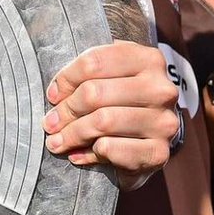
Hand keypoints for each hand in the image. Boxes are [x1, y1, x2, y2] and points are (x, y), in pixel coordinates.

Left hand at [42, 40, 178, 190]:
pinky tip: (79, 154)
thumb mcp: (109, 74)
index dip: (66, 79)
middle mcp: (161, 89)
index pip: (94, 62)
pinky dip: (89, 153)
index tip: (52, 95)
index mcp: (148, 60)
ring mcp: (163, 122)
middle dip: (65, 110)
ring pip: (102, 121)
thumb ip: (85, 73)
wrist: (152, 136)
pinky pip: (112, 149)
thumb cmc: (123, 98)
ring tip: (56, 141)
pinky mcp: (159, 153)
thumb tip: (55, 94)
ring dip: (72, 134)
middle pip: (95, 93)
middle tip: (49, 123)